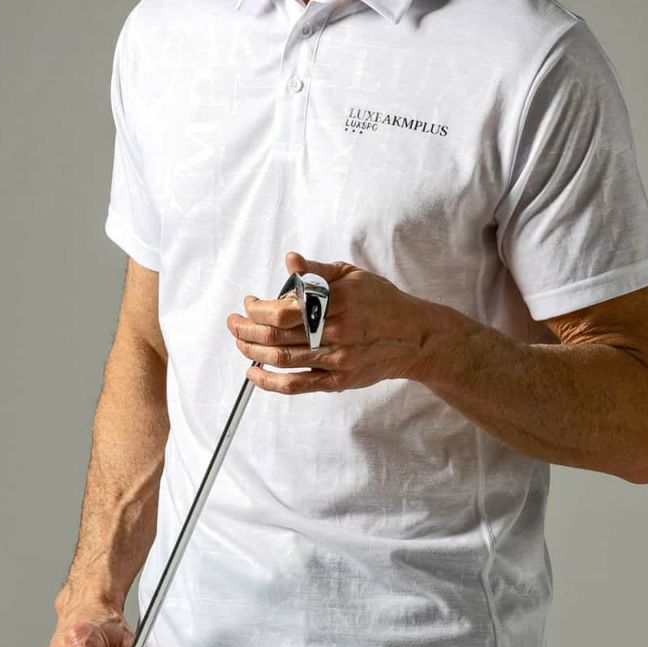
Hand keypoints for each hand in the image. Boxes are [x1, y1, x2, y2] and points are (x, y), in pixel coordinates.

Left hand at [226, 251, 432, 394]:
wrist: (414, 337)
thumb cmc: (381, 302)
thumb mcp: (353, 275)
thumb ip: (318, 271)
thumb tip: (290, 261)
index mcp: (339, 301)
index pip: (285, 308)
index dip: (258, 308)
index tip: (250, 303)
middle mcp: (337, 331)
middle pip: (278, 334)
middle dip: (246, 329)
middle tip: (233, 323)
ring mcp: (338, 359)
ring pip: (282, 358)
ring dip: (252, 351)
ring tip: (240, 342)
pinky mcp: (339, 381)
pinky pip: (297, 385)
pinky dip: (270, 382)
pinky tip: (254, 373)